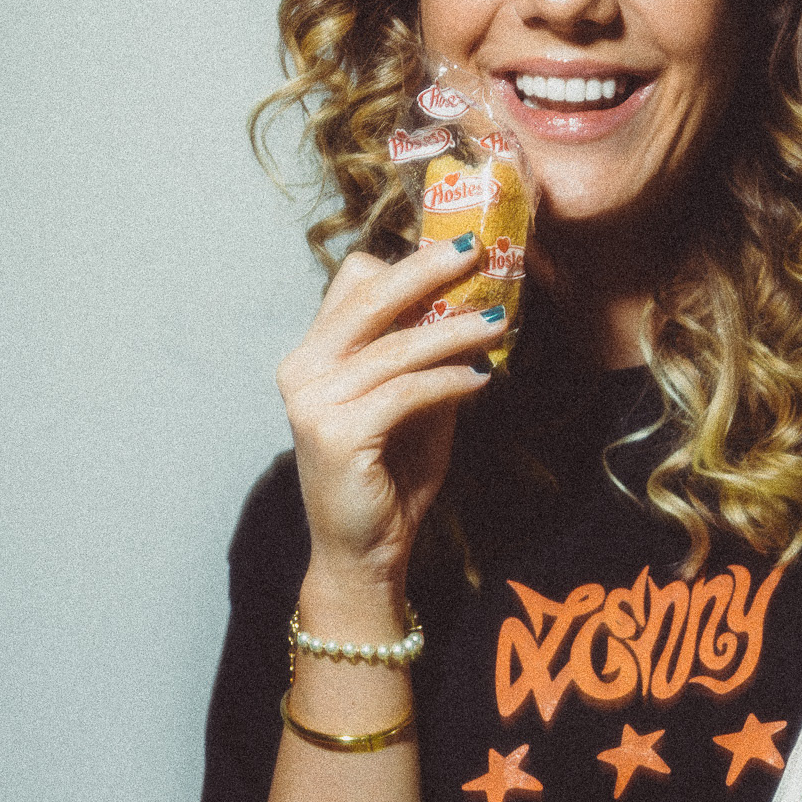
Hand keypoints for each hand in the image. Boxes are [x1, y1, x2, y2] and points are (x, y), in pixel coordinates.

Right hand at [277, 239, 500, 590]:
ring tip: (498, 325)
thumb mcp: (413, 404)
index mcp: (314, 354)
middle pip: (368, 298)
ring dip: (454, 333)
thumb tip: (476, 307)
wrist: (362, 551)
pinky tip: (480, 380)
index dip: (403, 263)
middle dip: (426, 270)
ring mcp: (312, 401)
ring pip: (395, 349)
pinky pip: (405, 393)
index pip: (351, 284)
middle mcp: (302, 369)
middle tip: (476, 252)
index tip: (457, 250)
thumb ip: (427, 359)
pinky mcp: (336, 433)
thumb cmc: (388, 475)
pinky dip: (449, 382)